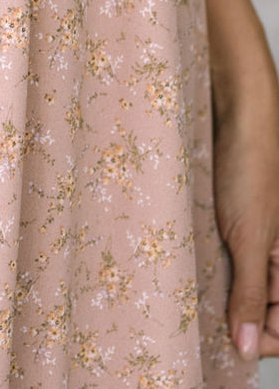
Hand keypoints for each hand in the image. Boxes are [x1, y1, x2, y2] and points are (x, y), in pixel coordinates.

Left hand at [212, 91, 278, 360]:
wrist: (233, 110)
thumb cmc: (250, 167)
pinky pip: (222, 254)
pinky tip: (188, 262)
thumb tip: (249, 349)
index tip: (229, 340)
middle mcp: (278, 253)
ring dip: (219, 290)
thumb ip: (252, 294)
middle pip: (262, 307)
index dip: (262, 337)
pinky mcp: (230, 217)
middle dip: (236, 315)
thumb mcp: (249, 238)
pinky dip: (208, 263)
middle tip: (204, 314)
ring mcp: (254, 234)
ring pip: (239, 281)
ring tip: (194, 287)